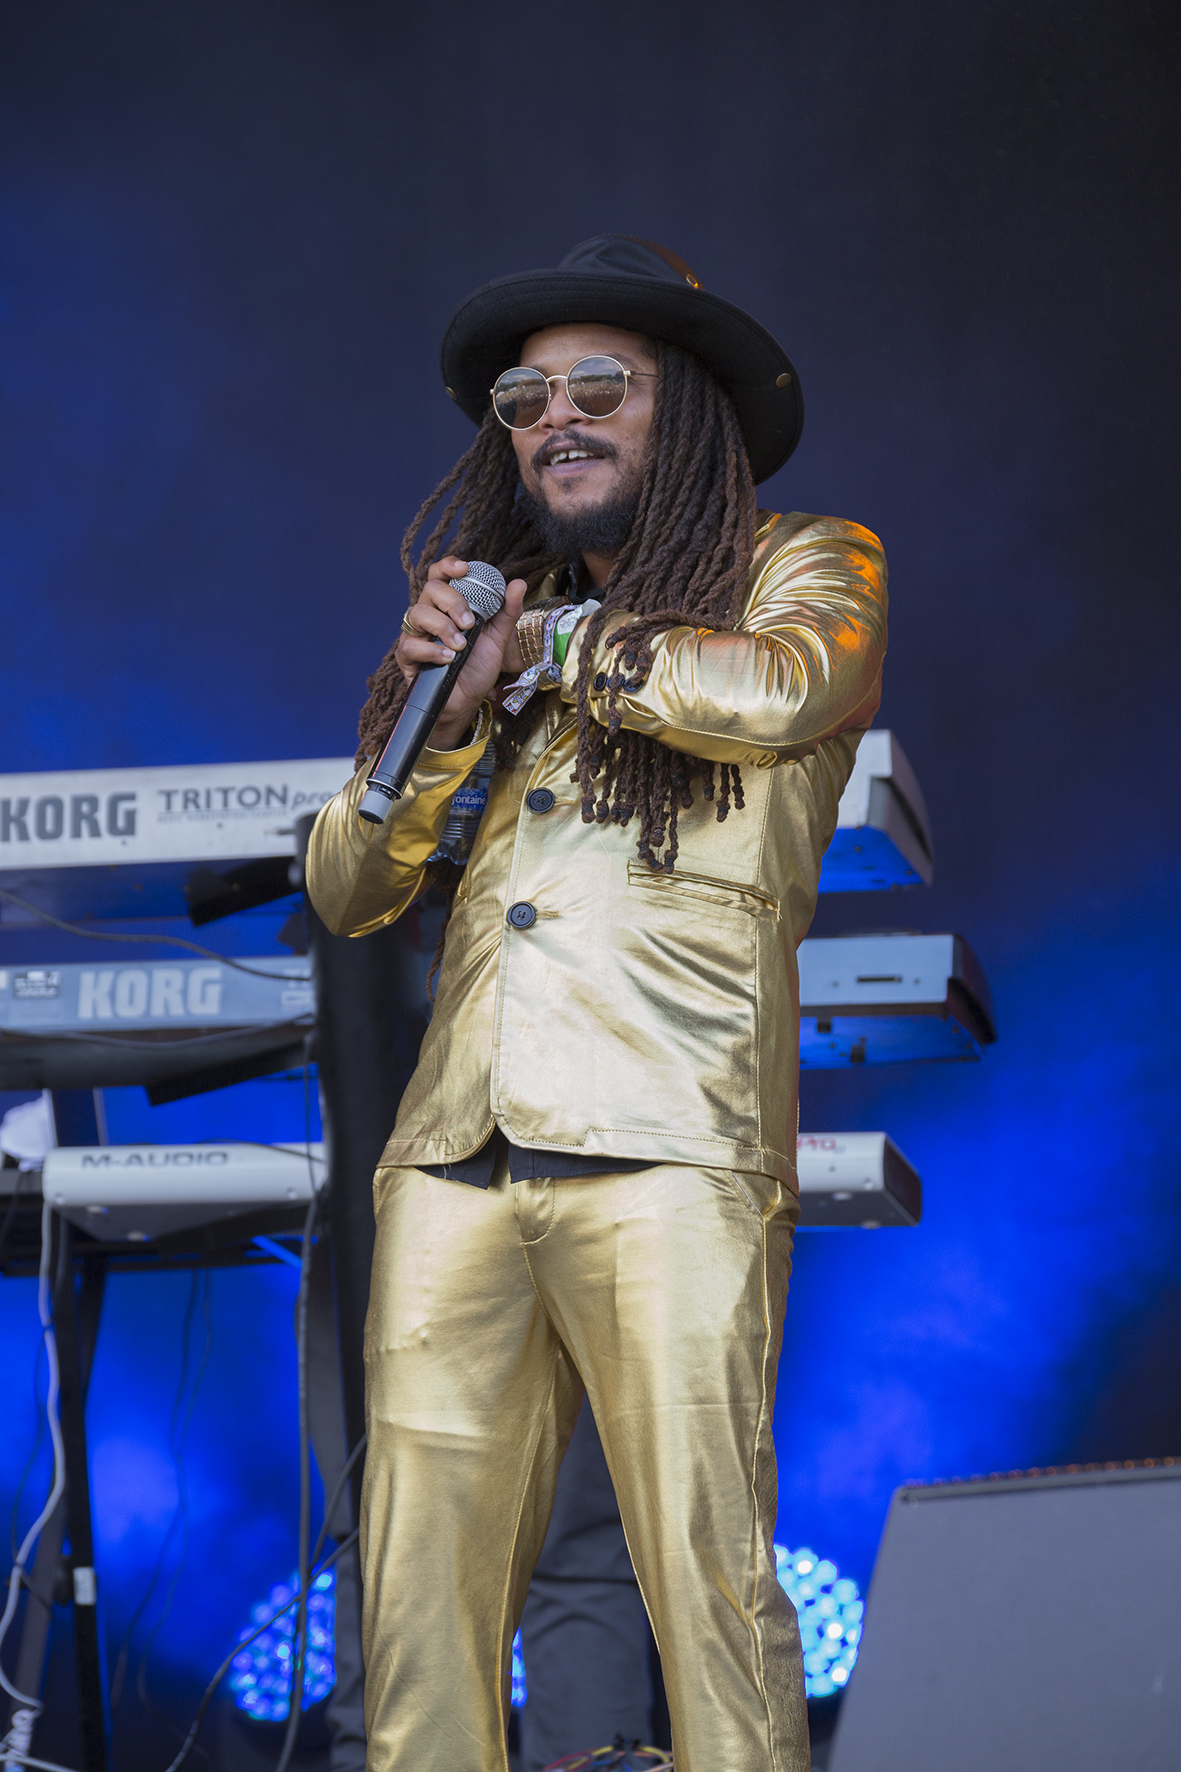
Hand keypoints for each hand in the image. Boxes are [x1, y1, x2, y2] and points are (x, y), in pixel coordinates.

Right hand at [395, 557, 527, 749]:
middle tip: (470, 623)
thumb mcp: (498, 638)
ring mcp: (416, 634)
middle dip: (453, 602)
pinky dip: (432, 651)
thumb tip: (518, 583)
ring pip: (417, 613)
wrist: (467, 701)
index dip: (448, 566)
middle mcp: (430, 615)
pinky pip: (411, 645)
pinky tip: (447, 659)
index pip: (441, 576)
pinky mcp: (407, 656)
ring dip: (443, 627)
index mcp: (448, 605)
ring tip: (460, 646)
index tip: (464, 569)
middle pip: (431, 589)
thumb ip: (507, 611)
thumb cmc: (478, 667)